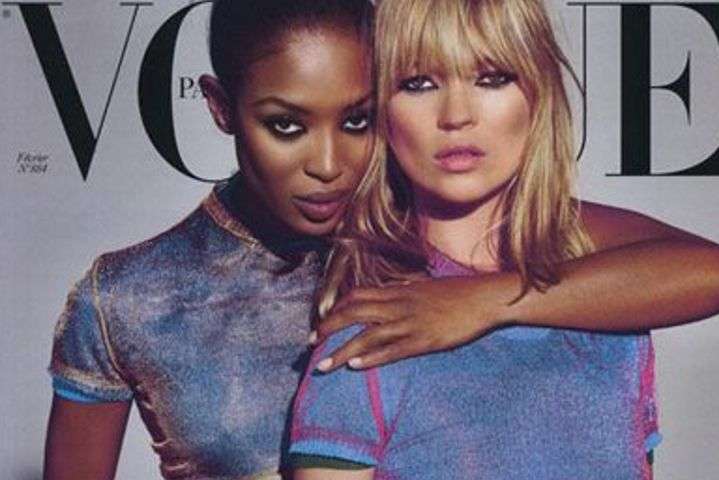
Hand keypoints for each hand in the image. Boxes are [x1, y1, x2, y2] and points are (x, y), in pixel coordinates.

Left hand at [311, 275, 512, 371]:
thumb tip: (387, 295)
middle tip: (311, 344)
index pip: (357, 296)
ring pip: (367, 335)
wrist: (484, 297)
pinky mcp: (424, 340)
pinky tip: (355, 366)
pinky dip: (371, 358)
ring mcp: (410, 323)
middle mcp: (398, 305)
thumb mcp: (424, 287)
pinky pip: (392, 350)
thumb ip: (403, 292)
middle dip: (328, 329)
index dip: (336, 310)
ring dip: (341, 351)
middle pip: (353, 313)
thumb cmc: (457, 292)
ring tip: (323, 366)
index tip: (322, 324)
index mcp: (398, 291)